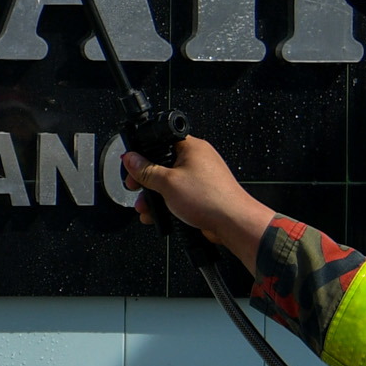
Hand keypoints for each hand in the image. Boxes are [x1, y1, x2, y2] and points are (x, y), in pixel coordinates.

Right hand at [121, 137, 276, 260]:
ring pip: (169, 183)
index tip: (132, 167)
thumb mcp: (168, 183)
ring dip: (154, 196)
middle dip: (145, 181)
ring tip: (145, 208)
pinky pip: (179, 195)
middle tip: (135, 188)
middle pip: (162, 164)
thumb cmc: (211, 199)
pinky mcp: (202, 194)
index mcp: (191, 147)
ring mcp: (201, 177)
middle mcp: (197, 159)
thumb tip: (131, 159)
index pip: (160, 142)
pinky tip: (158, 215)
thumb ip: (146, 171)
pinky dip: (167, 204)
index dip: (143, 154)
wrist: (234, 224)